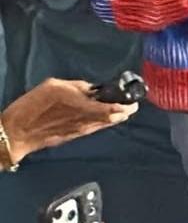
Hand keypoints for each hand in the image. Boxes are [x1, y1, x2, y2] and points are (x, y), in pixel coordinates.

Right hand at [1, 79, 137, 163]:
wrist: (18, 132)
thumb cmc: (32, 108)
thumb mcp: (53, 86)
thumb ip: (77, 86)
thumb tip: (91, 89)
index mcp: (82, 105)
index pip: (113, 108)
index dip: (126, 105)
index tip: (134, 100)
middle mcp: (86, 120)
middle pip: (115, 118)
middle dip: (125, 110)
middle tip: (131, 104)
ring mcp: (82, 130)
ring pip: (107, 124)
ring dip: (116, 116)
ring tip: (122, 108)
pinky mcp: (76, 136)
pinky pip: (96, 127)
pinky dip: (104, 121)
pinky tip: (103, 115)